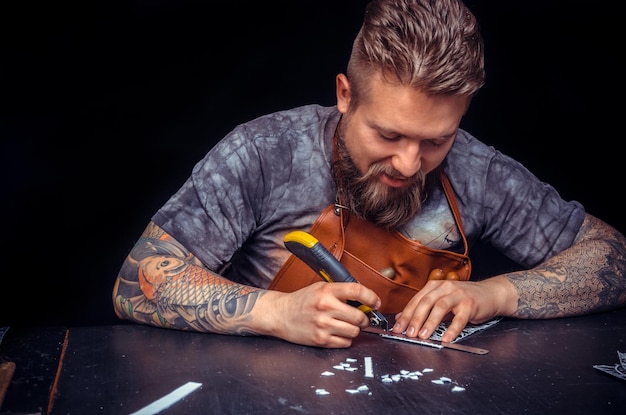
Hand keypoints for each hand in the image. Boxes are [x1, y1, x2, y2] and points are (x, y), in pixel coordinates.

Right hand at [263, 281, 380, 347]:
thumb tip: (364, 298)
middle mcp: (326, 307)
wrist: (280, 314)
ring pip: (355, 331)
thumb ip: (340, 291)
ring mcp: (323, 325)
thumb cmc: (301, 301)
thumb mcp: (320, 288)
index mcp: (326, 291)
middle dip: (364, 318)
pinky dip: (345, 339)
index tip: (375, 302)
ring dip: (354, 329)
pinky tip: (338, 333)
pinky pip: (345, 342)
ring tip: (346, 325)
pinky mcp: (321, 340)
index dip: (371, 297)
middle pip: (359, 316)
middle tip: (359, 317)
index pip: (357, 291)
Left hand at [391, 277, 514, 341]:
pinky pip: (460, 318)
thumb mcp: (442, 300)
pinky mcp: (471, 304)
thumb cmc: (464, 299)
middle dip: (414, 318)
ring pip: (440, 307)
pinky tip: (446, 338)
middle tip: (407, 333)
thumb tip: (401, 318)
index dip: (405, 314)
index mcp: (435, 286)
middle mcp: (445, 287)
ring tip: (422, 335)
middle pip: (426, 302)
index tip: (397, 328)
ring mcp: (458, 294)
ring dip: (430, 323)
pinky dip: (452, 329)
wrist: (491, 294)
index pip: (416, 300)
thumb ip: (424, 308)